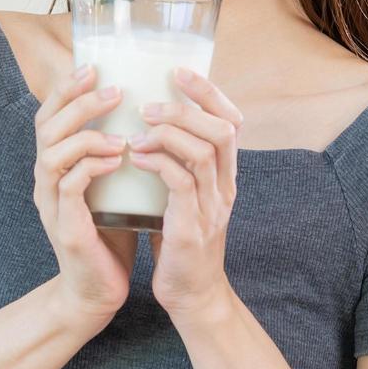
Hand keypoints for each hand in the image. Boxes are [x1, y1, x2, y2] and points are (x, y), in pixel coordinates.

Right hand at [31, 63, 138, 327]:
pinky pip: (68, 187)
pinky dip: (90, 168)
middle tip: (113, 90)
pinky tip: (116, 160)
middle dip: (78, 102)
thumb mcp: (115, 183)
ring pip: (52, 153)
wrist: (99, 290)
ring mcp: (50, 203)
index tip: (94, 66)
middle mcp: (46, 179)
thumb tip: (147, 111)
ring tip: (120, 132)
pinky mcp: (64, 226)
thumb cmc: (111, 233)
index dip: (67, 89)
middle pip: (46, 126)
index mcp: (56, 164)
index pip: (50, 115)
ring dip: (86, 135)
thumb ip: (118, 151)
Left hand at [126, 66, 243, 322]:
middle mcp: (225, 186)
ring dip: (169, 132)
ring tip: (138, 129)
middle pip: (222, 128)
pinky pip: (181, 182)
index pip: (231, 120)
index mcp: (225, 175)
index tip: (178, 71)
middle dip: (187, 106)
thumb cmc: (181, 243)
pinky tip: (136, 158)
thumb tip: (152, 125)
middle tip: (148, 104)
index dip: (208, 92)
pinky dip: (158, 163)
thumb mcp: (186, 196)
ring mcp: (212, 206)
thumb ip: (178, 164)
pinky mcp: (193, 227)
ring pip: (203, 150)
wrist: (193, 297)